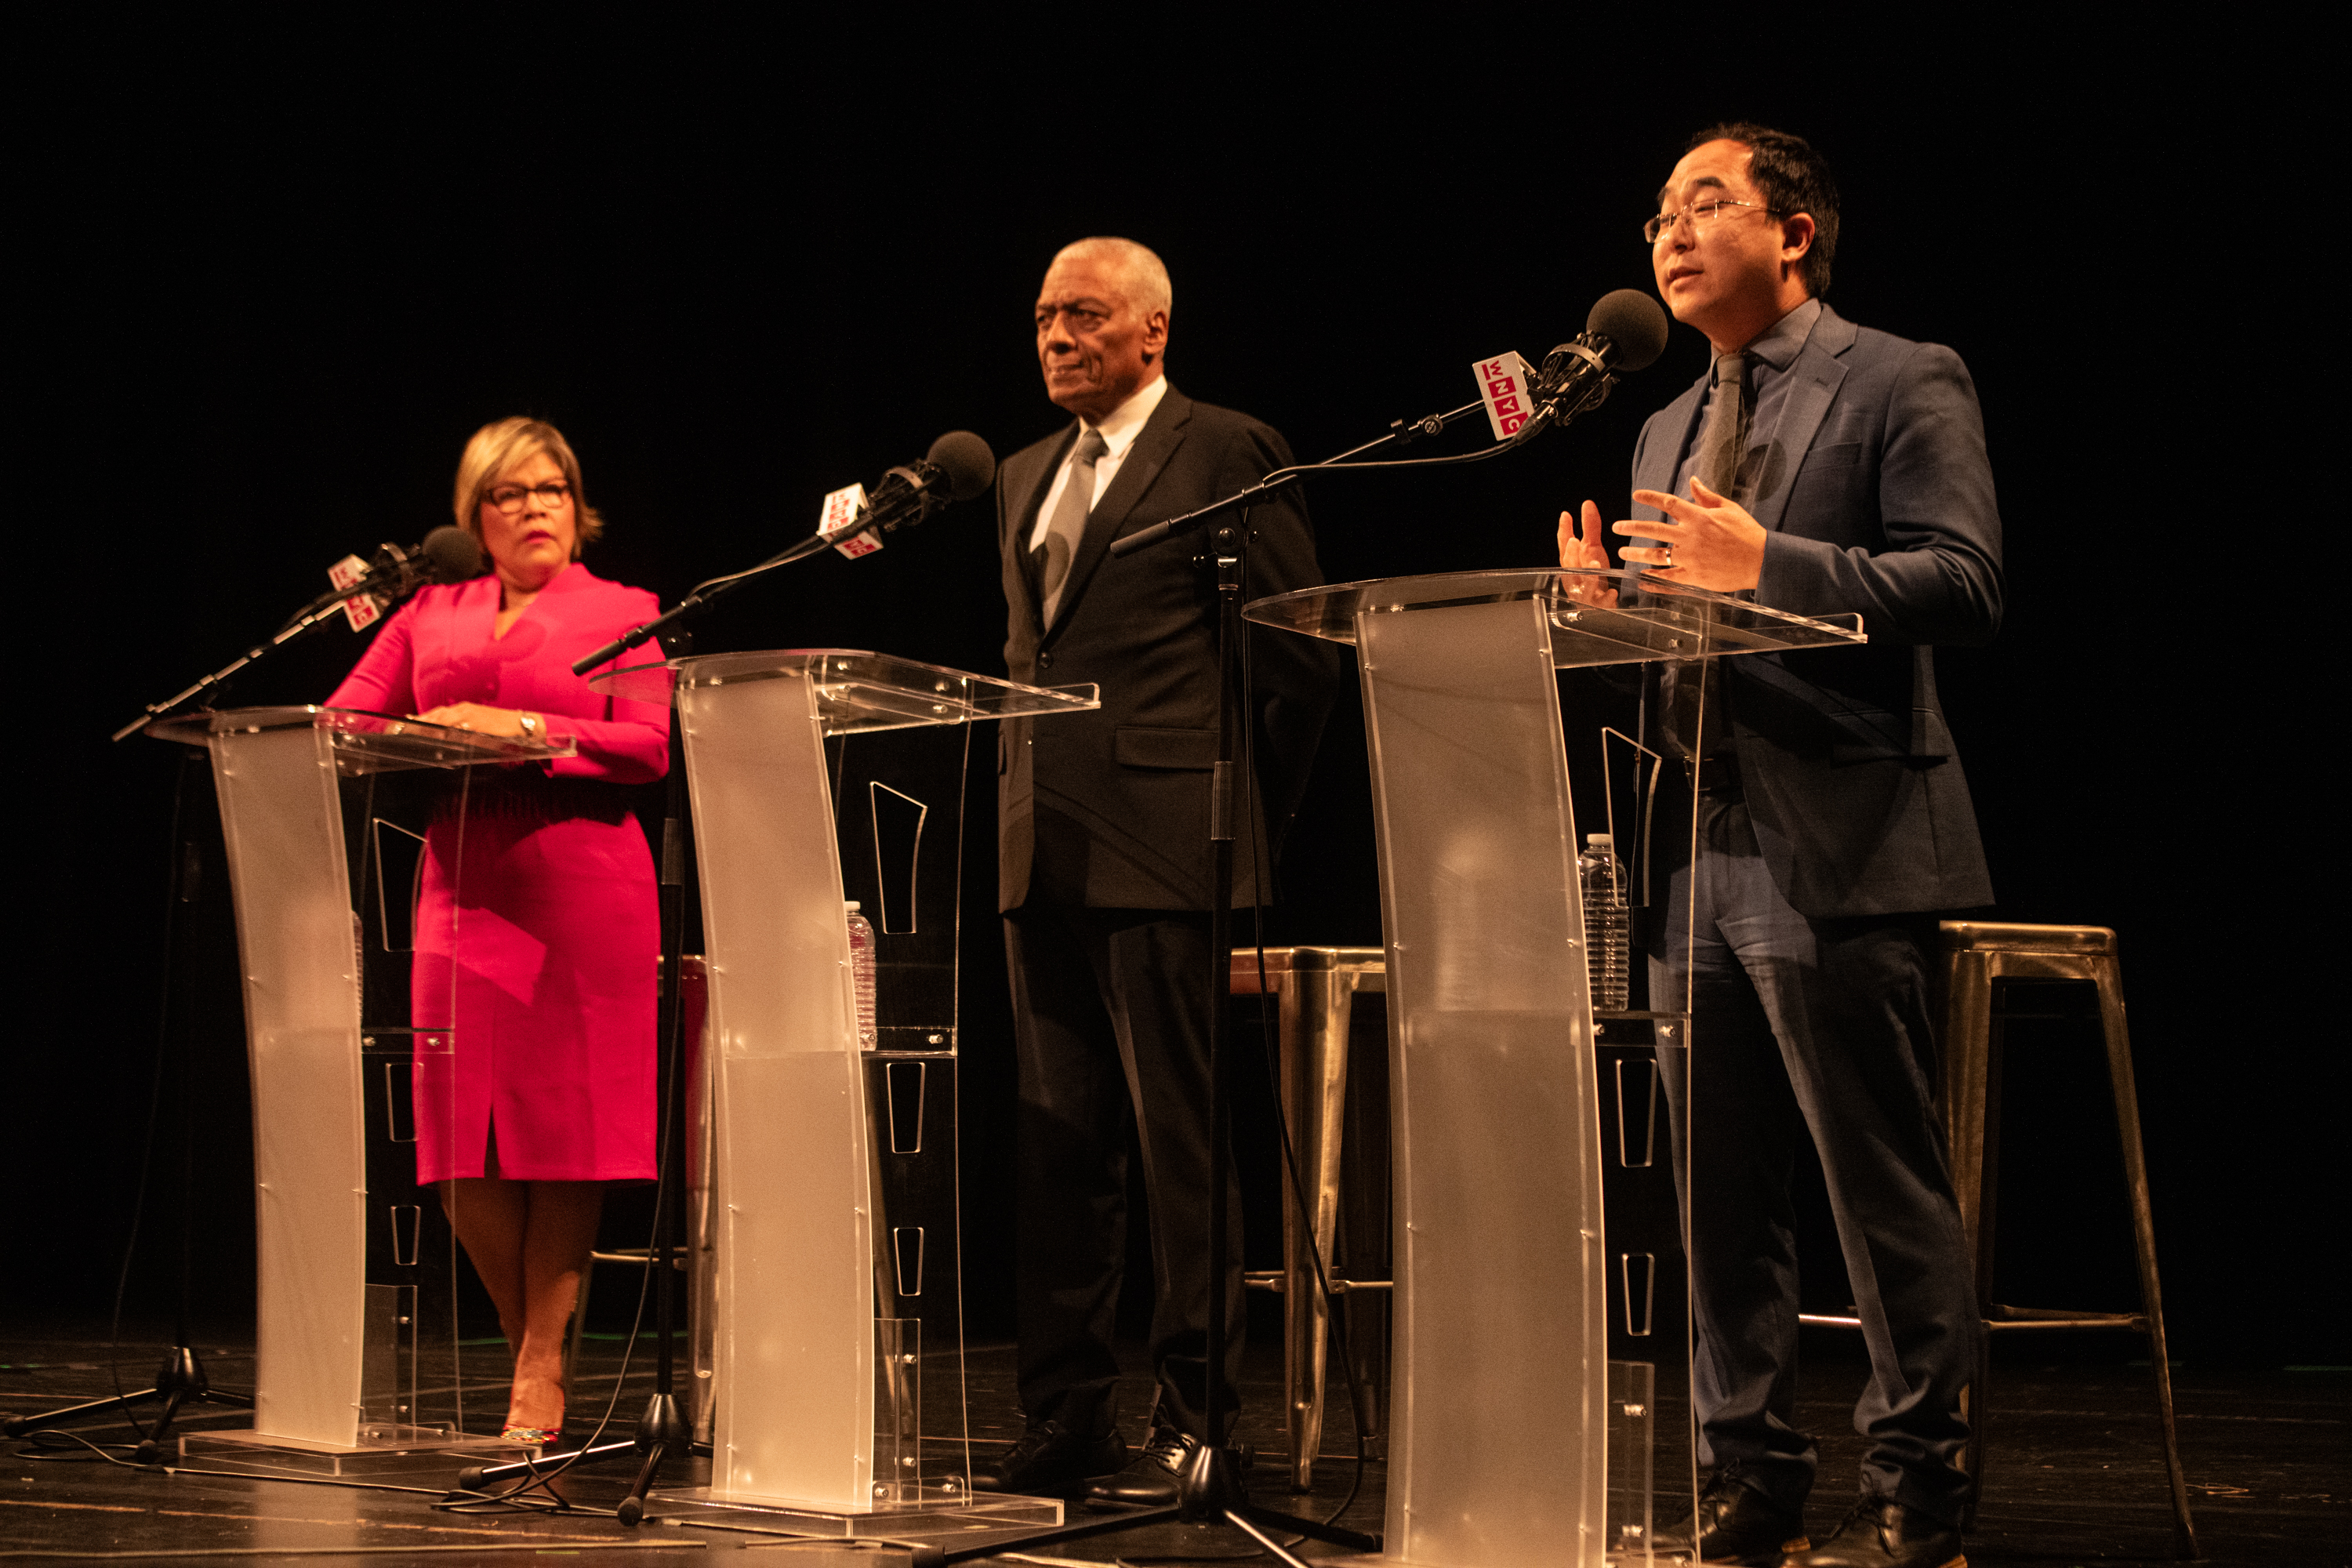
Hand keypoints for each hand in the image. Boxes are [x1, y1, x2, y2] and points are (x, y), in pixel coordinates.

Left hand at [415, 702, 537, 738]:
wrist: (524, 724)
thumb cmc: (500, 726)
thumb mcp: (478, 725)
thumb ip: (461, 728)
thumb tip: (444, 737)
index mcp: (463, 709)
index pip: (436, 713)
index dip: (420, 718)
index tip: (404, 723)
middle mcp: (465, 710)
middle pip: (437, 716)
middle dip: (419, 723)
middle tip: (404, 731)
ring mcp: (473, 717)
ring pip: (446, 721)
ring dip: (430, 727)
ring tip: (416, 734)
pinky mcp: (481, 726)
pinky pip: (462, 731)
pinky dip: (449, 735)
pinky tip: (441, 740)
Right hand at [1555, 500, 1619, 607]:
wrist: (1600, 607)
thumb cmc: (1593, 577)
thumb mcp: (1593, 549)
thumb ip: (1590, 527)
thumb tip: (1587, 503)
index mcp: (1572, 563)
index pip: (1564, 546)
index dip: (1564, 532)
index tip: (1566, 516)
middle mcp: (1575, 578)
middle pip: (1570, 566)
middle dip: (1571, 554)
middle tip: (1574, 541)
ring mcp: (1585, 594)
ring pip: (1583, 586)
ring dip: (1588, 576)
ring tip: (1594, 564)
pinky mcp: (1598, 606)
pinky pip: (1601, 603)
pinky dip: (1606, 598)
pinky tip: (1613, 592)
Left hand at [1614, 477, 1765, 592]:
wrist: (1761, 559)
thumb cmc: (1747, 532)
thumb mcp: (1728, 509)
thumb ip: (1706, 496)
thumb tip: (1693, 481)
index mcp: (1699, 517)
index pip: (1668, 503)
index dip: (1650, 497)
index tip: (1636, 494)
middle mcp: (1690, 536)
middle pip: (1654, 529)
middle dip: (1632, 527)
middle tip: (1616, 526)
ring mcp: (1690, 557)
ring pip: (1656, 554)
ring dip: (1636, 553)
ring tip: (1622, 552)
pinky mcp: (1694, 576)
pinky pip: (1669, 578)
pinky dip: (1653, 579)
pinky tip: (1641, 579)